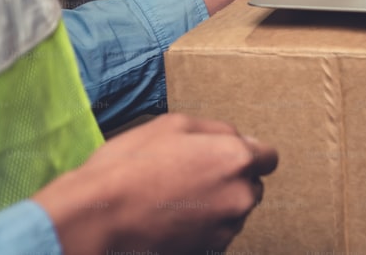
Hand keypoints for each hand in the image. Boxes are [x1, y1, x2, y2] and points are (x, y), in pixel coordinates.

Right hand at [33, 113, 277, 254]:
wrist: (96, 218)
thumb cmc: (129, 166)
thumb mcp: (174, 125)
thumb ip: (217, 130)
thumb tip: (241, 139)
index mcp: (236, 158)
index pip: (268, 158)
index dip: (248, 155)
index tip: (225, 158)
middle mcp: (240, 195)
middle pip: (252, 186)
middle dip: (232, 180)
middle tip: (193, 177)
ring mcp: (226, 228)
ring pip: (234, 212)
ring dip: (217, 206)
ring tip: (175, 199)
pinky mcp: (209, 252)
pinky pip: (215, 235)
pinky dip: (202, 228)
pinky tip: (171, 220)